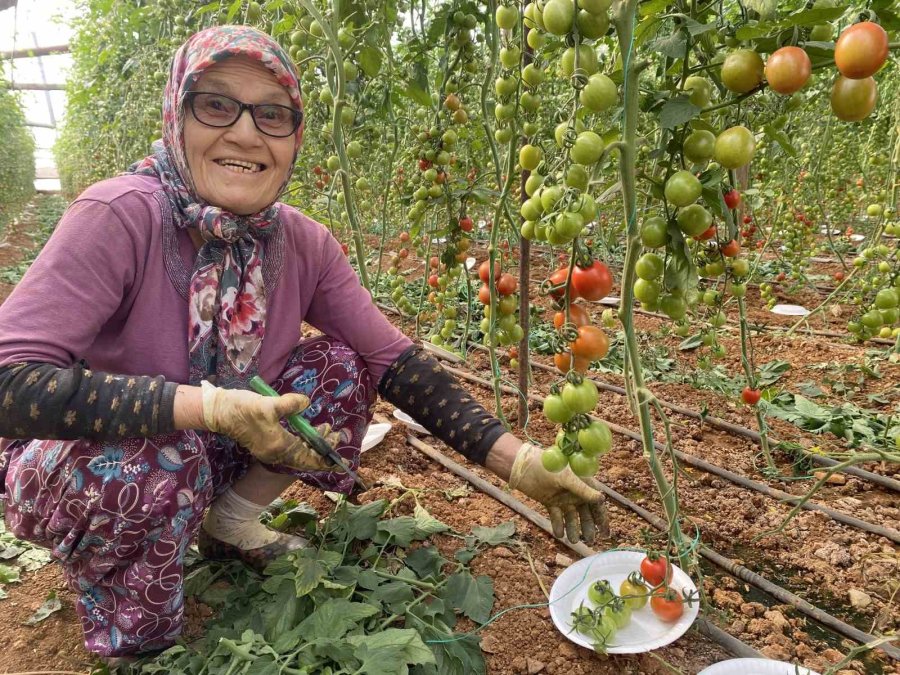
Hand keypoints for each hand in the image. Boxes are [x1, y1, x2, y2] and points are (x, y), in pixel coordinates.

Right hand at [200, 381, 340, 470]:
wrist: (219, 412)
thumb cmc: (242, 408)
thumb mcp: (269, 404)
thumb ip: (291, 404)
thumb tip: (306, 403)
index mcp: (279, 446)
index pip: (309, 459)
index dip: (326, 460)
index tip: (341, 462)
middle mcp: (276, 453)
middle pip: (306, 456)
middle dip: (323, 447)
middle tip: (336, 433)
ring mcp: (270, 449)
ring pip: (299, 451)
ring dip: (313, 442)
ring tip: (325, 428)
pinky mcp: (266, 443)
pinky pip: (291, 446)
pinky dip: (302, 439)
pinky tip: (307, 428)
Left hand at [508, 443, 608, 543]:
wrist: (524, 467)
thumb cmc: (548, 467)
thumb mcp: (567, 478)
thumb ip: (583, 490)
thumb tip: (601, 499)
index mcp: (583, 484)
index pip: (596, 503)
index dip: (601, 518)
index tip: (605, 533)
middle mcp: (575, 492)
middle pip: (585, 513)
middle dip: (588, 527)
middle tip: (590, 541)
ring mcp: (562, 498)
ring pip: (571, 517)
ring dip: (573, 529)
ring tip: (573, 540)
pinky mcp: (550, 502)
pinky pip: (556, 517)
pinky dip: (558, 525)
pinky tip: (559, 534)